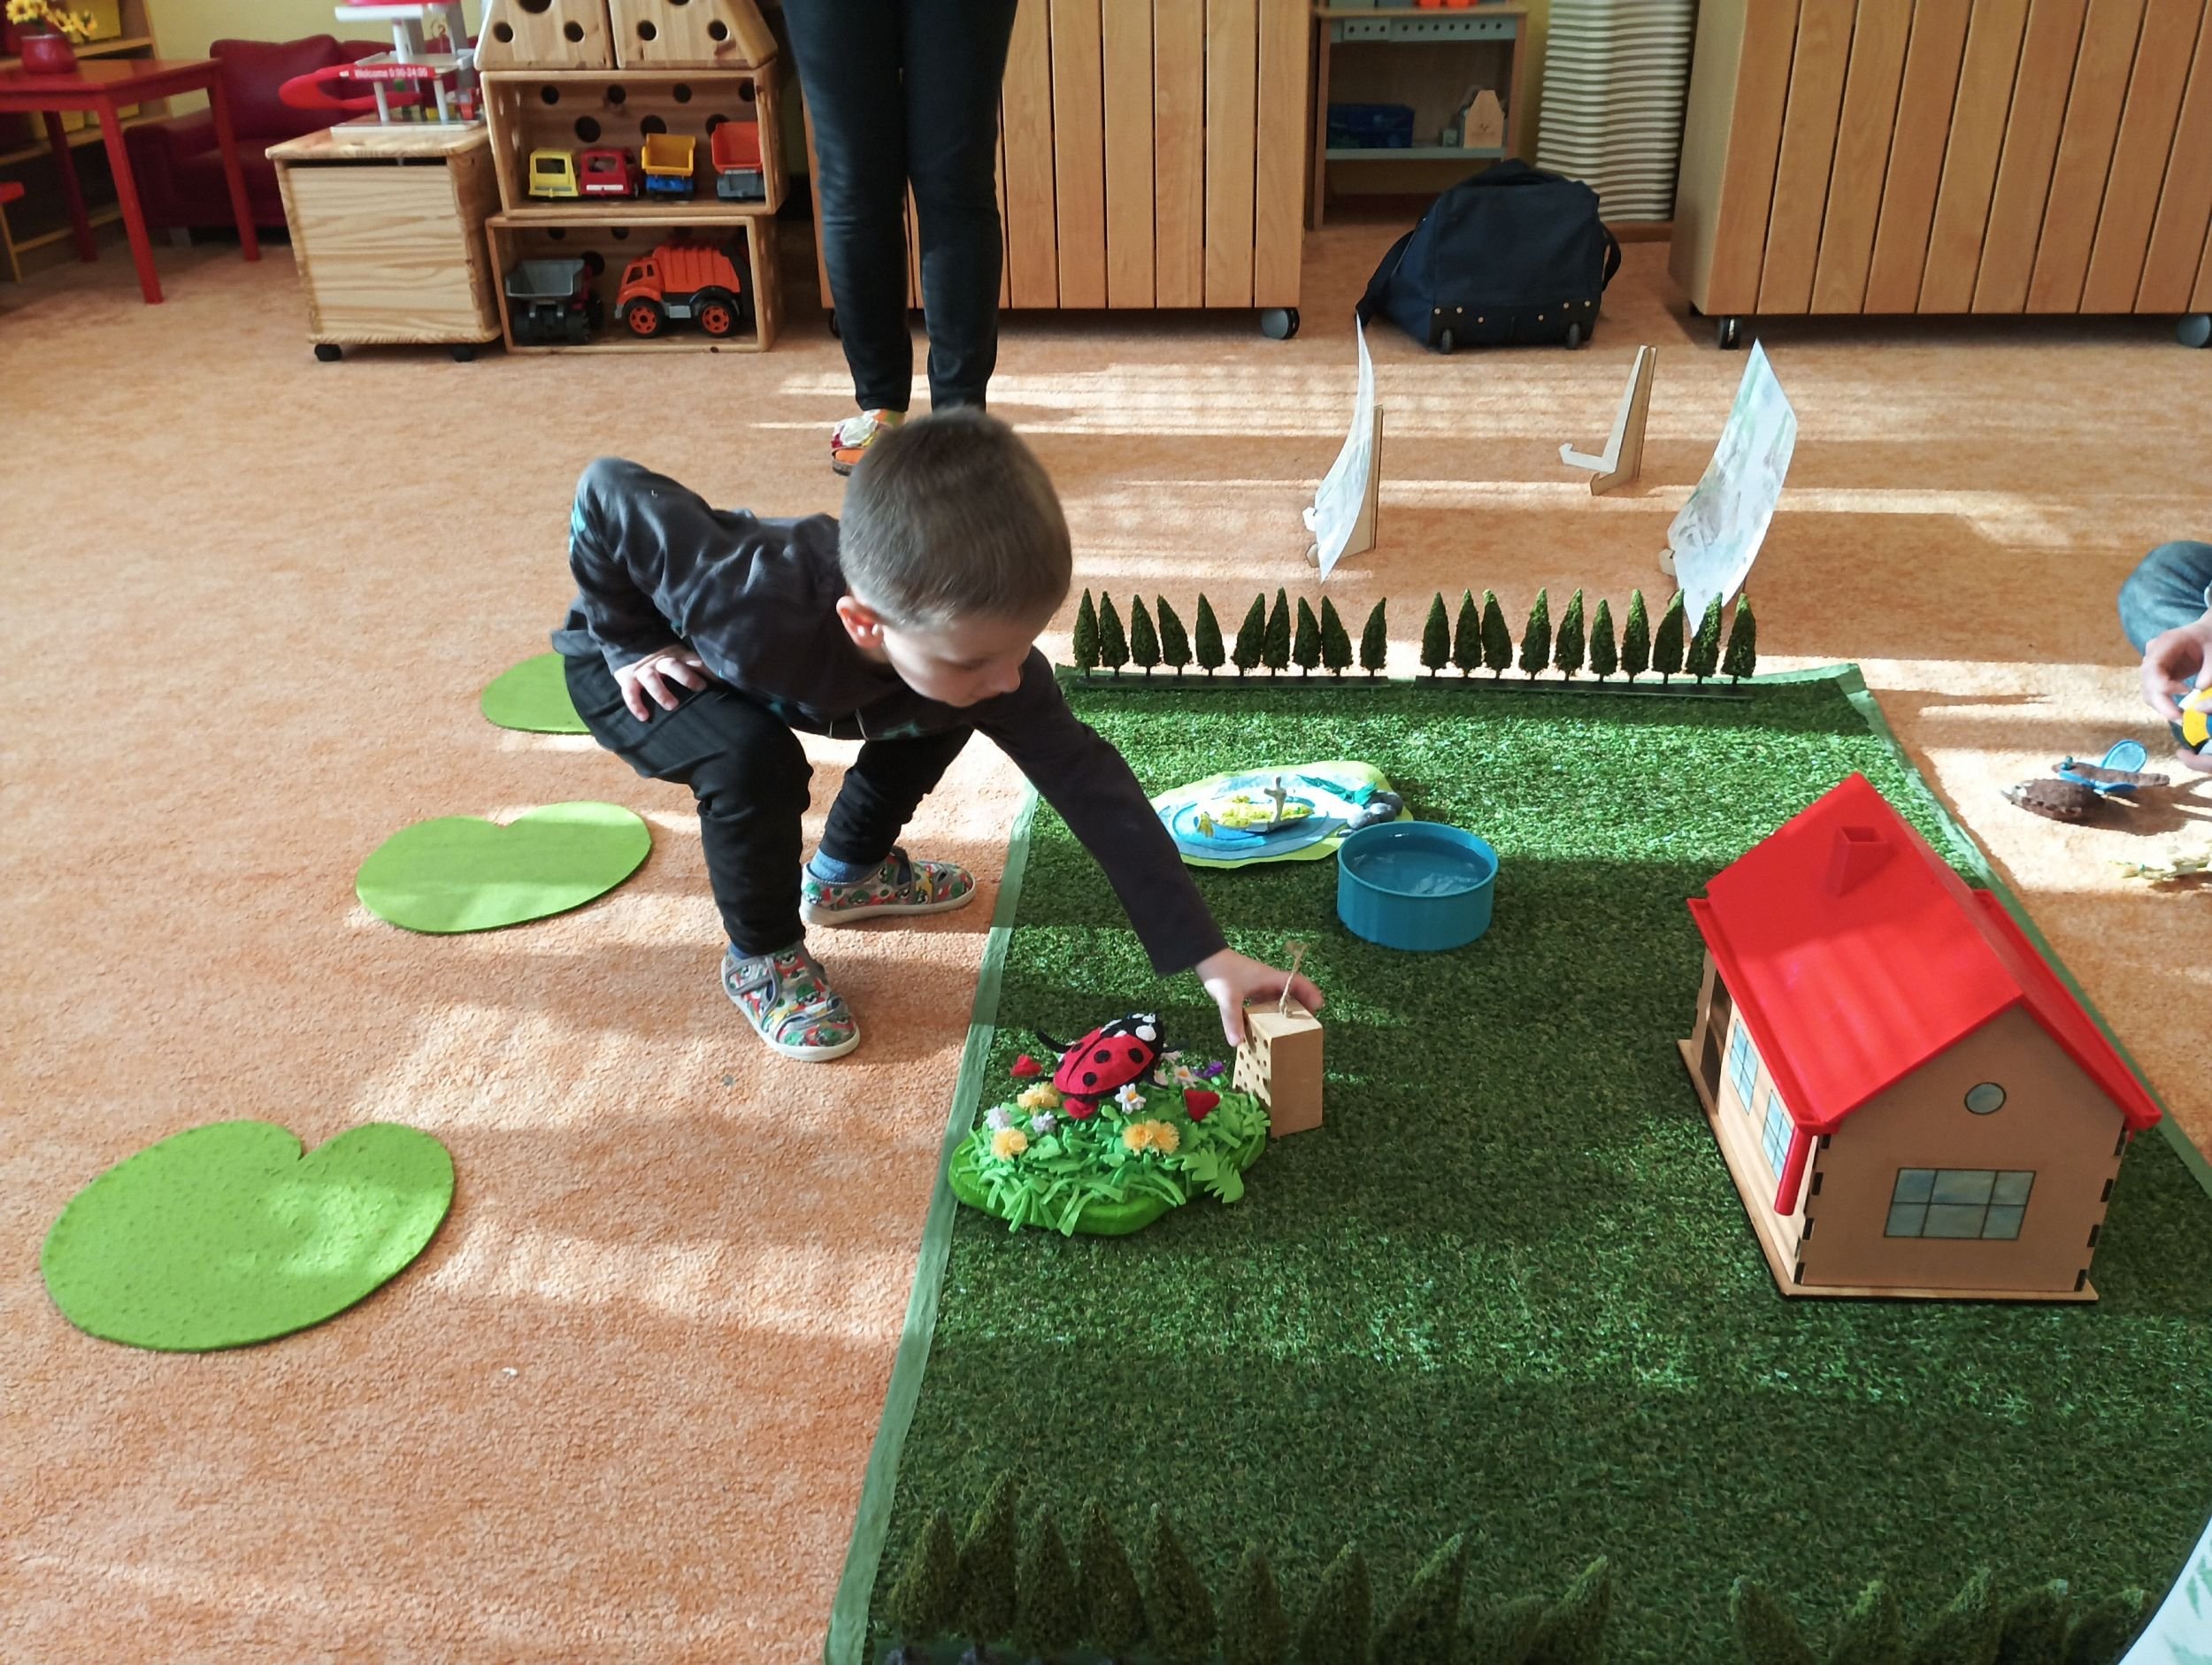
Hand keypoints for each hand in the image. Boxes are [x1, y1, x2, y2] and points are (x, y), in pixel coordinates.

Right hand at [616, 646, 710, 720]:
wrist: (628, 642)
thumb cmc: (662, 658)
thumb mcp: (679, 657)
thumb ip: (696, 667)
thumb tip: (723, 682)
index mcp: (676, 656)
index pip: (693, 661)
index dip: (706, 670)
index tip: (719, 682)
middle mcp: (660, 662)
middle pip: (673, 666)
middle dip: (686, 676)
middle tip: (699, 687)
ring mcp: (643, 671)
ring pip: (651, 679)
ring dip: (661, 692)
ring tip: (672, 706)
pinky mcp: (627, 679)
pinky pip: (630, 692)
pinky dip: (636, 704)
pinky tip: (644, 717)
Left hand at [1195, 948, 1323, 1047]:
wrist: (1205, 957)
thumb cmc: (1221, 972)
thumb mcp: (1227, 997)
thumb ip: (1232, 1019)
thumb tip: (1237, 1042)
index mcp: (1270, 978)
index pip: (1297, 982)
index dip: (1311, 992)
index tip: (1319, 1007)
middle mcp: (1268, 981)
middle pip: (1292, 992)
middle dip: (1302, 1006)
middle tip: (1307, 1024)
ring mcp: (1259, 985)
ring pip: (1279, 998)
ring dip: (1286, 1010)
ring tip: (1291, 1029)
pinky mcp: (1250, 990)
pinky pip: (1266, 1003)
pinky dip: (1270, 1013)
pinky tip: (1266, 1027)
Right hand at [2139, 611, 2211, 722]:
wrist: (2204, 633)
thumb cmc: (2210, 639)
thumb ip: (2209, 670)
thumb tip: (2199, 690)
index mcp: (2165, 642)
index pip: (2152, 667)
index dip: (2162, 684)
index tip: (2185, 692)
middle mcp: (2152, 654)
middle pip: (2147, 682)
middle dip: (2161, 702)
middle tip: (2180, 718)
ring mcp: (2151, 665)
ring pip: (2148, 691)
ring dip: (2162, 706)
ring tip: (2181, 717)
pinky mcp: (2155, 676)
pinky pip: (2153, 693)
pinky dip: (2164, 704)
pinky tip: (2178, 710)